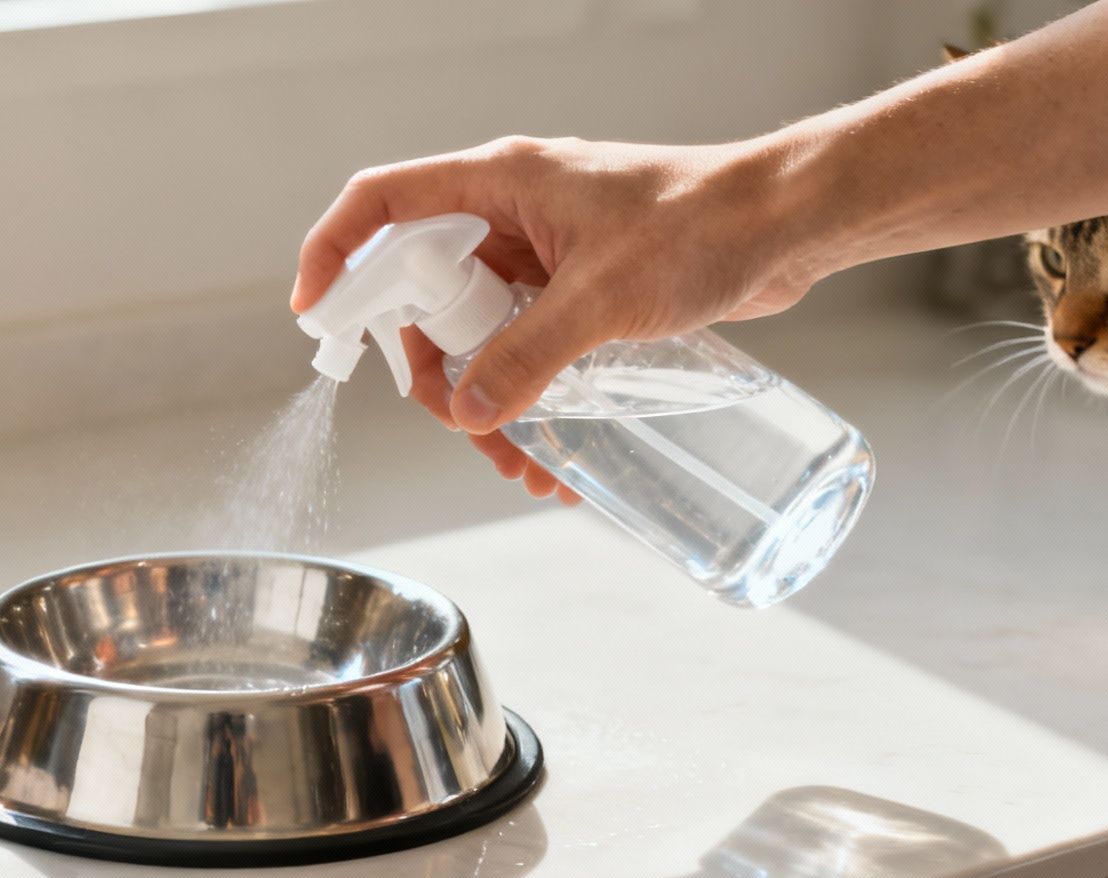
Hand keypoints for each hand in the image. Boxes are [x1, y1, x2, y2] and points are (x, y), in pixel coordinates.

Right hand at [290, 135, 826, 492]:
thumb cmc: (707, 225)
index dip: (335, 254)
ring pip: (476, 333)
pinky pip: (525, 346)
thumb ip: (527, 358)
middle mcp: (512, 215)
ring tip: (524, 462)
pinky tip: (553, 448)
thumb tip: (470, 413)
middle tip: (466, 425)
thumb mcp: (603, 299)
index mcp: (499, 184)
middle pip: (425, 294)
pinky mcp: (578, 288)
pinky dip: (528, 396)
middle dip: (437, 372)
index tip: (314, 316)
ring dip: (487, 401)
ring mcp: (544, 254)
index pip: (383, 204)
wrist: (793, 225)